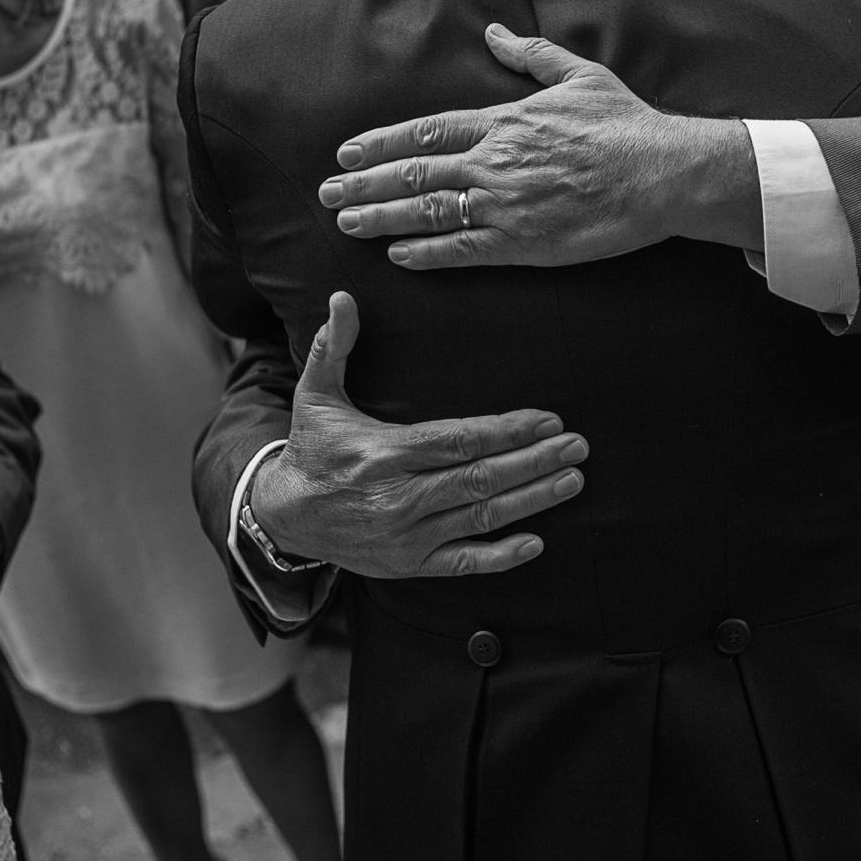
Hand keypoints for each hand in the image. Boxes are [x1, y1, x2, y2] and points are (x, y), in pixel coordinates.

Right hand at [253, 292, 587, 576]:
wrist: (283, 518)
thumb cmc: (312, 449)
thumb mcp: (314, 395)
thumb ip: (333, 346)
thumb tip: (343, 297)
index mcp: (383, 453)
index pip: (456, 440)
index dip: (505, 431)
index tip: (546, 419)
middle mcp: (398, 497)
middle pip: (478, 478)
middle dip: (533, 462)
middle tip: (577, 446)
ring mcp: (405, 535)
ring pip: (479, 517)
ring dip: (531, 500)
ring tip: (572, 481)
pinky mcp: (408, 564)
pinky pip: (462, 563)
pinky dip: (500, 555)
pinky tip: (537, 541)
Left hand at [316, 24, 689, 268]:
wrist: (664, 172)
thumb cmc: (626, 123)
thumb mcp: (579, 74)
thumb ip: (530, 55)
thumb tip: (492, 32)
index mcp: (504, 121)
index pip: (425, 130)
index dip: (380, 142)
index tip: (347, 152)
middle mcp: (495, 161)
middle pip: (414, 171)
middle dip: (365, 183)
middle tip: (327, 193)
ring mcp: (507, 204)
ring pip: (429, 210)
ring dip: (382, 218)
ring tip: (347, 223)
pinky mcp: (525, 242)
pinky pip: (464, 249)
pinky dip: (427, 253)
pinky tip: (398, 256)